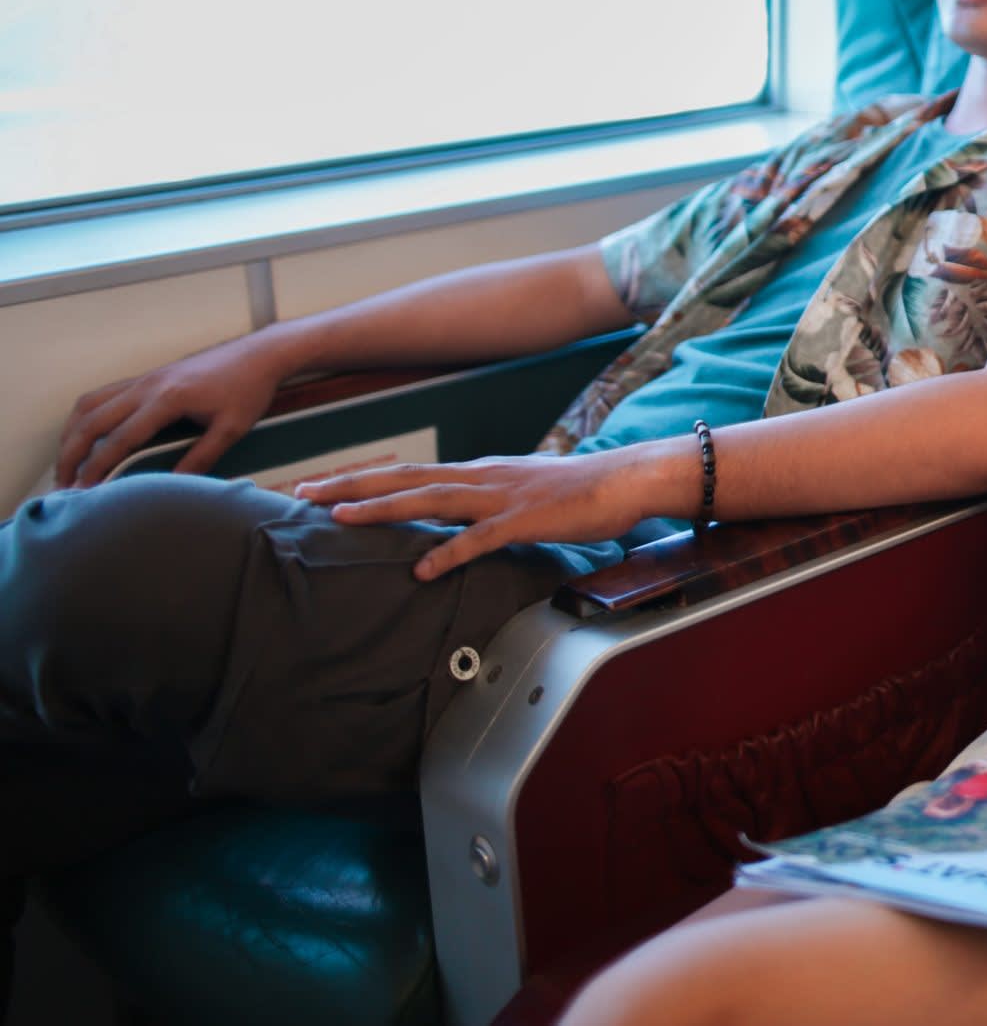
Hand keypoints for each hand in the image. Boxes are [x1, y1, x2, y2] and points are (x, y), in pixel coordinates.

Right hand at [58, 330, 299, 488]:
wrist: (260, 354)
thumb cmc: (249, 390)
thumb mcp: (232, 428)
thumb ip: (202, 458)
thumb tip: (172, 487)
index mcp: (167, 399)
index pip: (119, 439)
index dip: (97, 468)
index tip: (84, 492)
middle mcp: (147, 386)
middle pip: (92, 421)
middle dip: (71, 455)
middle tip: (62, 485)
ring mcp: (144, 378)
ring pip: (90, 404)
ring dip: (71, 434)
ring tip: (66, 464)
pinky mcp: (147, 376)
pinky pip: (103, 394)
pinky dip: (85, 415)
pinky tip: (84, 434)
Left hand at [295, 446, 683, 580]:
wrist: (629, 479)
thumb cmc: (582, 491)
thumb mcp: (523, 495)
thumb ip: (486, 509)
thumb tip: (453, 529)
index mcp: (480, 473)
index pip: (410, 474)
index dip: (363, 480)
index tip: (320, 487)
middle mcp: (482, 478)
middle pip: (406, 479)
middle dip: (352, 485)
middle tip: (302, 493)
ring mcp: (503, 497)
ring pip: (431, 500)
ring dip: (383, 508)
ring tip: (340, 516)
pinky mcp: (526, 520)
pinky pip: (481, 539)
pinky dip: (449, 552)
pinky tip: (422, 569)